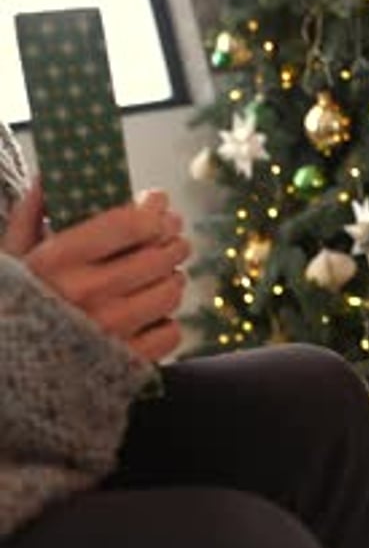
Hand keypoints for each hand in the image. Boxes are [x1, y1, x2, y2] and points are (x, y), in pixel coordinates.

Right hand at [2, 178, 189, 361]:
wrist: (7, 372)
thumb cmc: (12, 305)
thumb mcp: (11, 256)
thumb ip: (29, 212)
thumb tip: (50, 175)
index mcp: (59, 261)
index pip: (131, 224)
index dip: (154, 208)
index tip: (157, 200)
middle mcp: (88, 295)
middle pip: (160, 255)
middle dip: (173, 238)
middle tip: (171, 234)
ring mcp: (111, 331)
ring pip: (170, 292)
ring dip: (172, 277)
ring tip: (163, 272)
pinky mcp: (126, 362)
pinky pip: (171, 332)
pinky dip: (167, 320)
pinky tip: (152, 313)